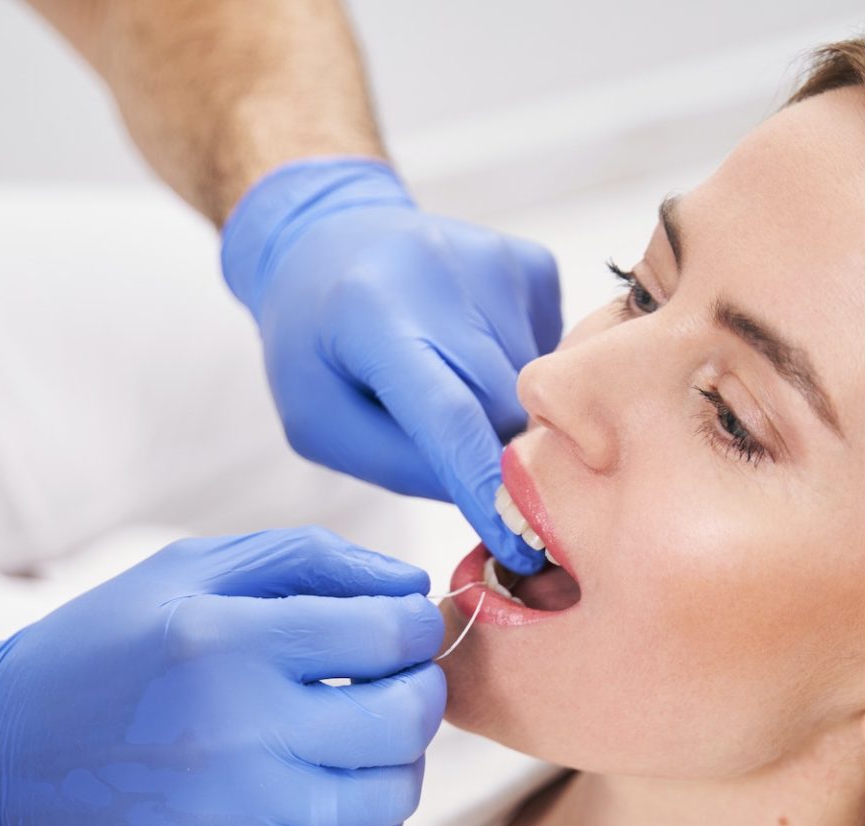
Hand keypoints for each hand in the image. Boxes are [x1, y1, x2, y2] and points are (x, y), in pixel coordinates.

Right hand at [0, 526, 447, 825]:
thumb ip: (308, 560)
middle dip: (422, 690)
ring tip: (360, 735)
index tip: (403, 626)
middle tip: (395, 680)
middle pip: (407, 717)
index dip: (418, 625)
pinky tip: (333, 789)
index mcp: (228, 638)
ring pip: (395, 790)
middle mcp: (242, 727)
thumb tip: (411, 588)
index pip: (389, 632)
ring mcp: (246, 808)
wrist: (7, 760)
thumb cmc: (105, 647)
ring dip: (401, 758)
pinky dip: (371, 820)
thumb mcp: (188, 569)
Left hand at [222, 157, 562, 575]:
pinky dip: (516, 371)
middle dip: (495, 455)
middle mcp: (440, 274)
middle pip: (502, 406)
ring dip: (500, 412)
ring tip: (447, 384)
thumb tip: (489, 496)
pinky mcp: (528, 262)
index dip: (483, 482)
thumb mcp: (319, 422)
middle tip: (466, 468)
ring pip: (533, 385)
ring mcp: (493, 260)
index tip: (517, 544)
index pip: (448, 414)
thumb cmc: (315, 346)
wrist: (327, 242)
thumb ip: (398, 464)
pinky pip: (549, 349)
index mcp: (372, 315)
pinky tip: (469, 352)